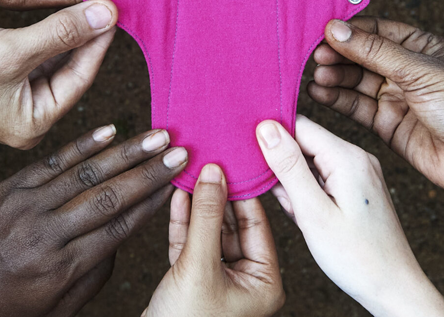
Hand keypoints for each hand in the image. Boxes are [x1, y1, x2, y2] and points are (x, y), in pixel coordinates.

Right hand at [0, 0, 119, 148]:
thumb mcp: (13, 49)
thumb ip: (63, 32)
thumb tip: (106, 14)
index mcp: (35, 124)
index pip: (81, 77)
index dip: (99, 39)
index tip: (114, 6)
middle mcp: (26, 117)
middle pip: (70, 70)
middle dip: (85, 35)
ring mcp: (11, 101)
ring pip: (52, 61)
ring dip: (66, 32)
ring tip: (86, 1)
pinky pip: (32, 56)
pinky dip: (44, 36)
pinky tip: (57, 13)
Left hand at [0, 126, 189, 315]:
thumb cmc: (0, 301)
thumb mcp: (52, 308)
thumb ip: (92, 278)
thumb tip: (120, 243)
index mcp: (63, 267)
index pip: (118, 228)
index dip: (152, 204)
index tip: (178, 185)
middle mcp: (49, 234)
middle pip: (110, 197)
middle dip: (149, 173)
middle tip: (181, 154)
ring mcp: (29, 206)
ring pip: (87, 173)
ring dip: (126, 152)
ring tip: (158, 136)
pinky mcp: (13, 186)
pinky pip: (55, 161)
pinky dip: (84, 144)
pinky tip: (111, 131)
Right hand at [144, 164, 283, 316]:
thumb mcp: (198, 266)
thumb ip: (206, 218)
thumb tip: (214, 174)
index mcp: (265, 283)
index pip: (258, 224)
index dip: (243, 190)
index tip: (233, 160)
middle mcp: (247, 282)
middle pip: (234, 225)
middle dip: (218, 194)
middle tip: (208, 159)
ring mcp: (220, 281)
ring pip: (211, 231)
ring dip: (199, 203)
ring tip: (191, 170)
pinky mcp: (194, 281)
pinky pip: (193, 243)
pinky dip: (185, 220)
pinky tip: (178, 194)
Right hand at [256, 115, 443, 316]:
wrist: (394, 288)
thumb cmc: (357, 257)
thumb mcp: (313, 212)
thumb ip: (288, 166)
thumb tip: (267, 127)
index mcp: (348, 157)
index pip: (300, 125)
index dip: (271, 136)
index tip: (250, 154)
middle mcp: (358, 158)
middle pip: (305, 143)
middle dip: (282, 166)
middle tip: (280, 197)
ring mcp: (360, 174)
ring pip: (311, 164)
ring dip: (295, 185)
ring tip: (301, 215)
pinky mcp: (358, 190)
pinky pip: (323, 180)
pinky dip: (308, 196)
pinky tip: (309, 219)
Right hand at [307, 17, 443, 203]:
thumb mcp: (420, 70)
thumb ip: (375, 52)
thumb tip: (337, 30)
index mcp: (421, 47)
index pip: (377, 31)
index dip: (350, 31)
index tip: (324, 31)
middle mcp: (405, 70)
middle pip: (362, 56)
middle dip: (338, 55)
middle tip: (316, 56)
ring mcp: (395, 97)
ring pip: (355, 82)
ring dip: (334, 77)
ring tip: (317, 76)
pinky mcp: (386, 124)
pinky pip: (355, 108)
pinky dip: (336, 100)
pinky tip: (318, 92)